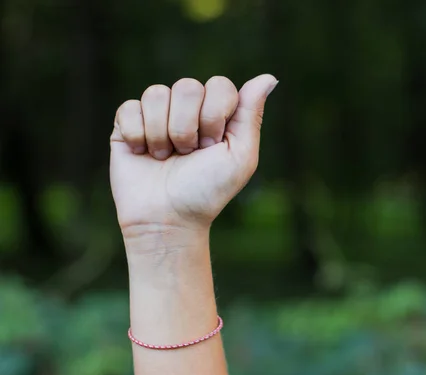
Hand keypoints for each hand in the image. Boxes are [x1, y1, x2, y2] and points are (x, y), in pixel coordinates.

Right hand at [109, 74, 277, 235]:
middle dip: (188, 127)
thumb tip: (269, 77)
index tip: (212, 146)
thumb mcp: (240, 156)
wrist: (167, 218)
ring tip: (166, 157)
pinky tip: (143, 155)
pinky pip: (129, 108)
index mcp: (217, 112)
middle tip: (188, 154)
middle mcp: (188, 108)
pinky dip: (138, 136)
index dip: (214, 116)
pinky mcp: (127, 124)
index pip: (219, 85)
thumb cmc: (208, 191)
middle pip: (187, 86)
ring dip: (162, 134)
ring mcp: (157, 114)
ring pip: (156, 94)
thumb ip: (250, 114)